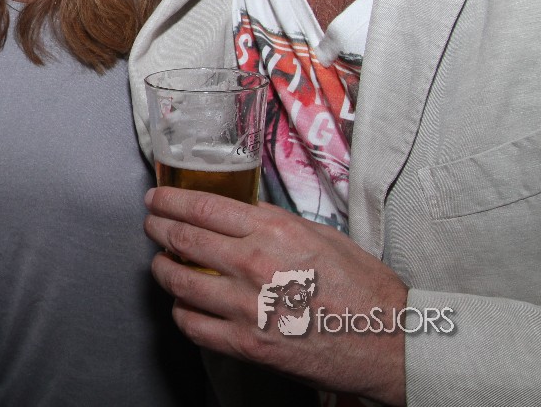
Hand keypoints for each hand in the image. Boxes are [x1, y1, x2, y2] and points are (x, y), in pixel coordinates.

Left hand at [144, 187, 408, 404]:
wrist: (392, 342)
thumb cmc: (364, 288)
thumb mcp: (321, 235)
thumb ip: (275, 223)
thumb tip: (239, 213)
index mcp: (275, 231)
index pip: (203, 206)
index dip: (170, 200)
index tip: (156, 198)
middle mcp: (255, 264)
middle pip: (182, 237)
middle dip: (157, 228)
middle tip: (151, 225)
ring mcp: (247, 306)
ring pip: (178, 281)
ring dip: (162, 269)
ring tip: (162, 264)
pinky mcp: (247, 344)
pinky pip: (192, 325)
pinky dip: (181, 312)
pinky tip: (184, 305)